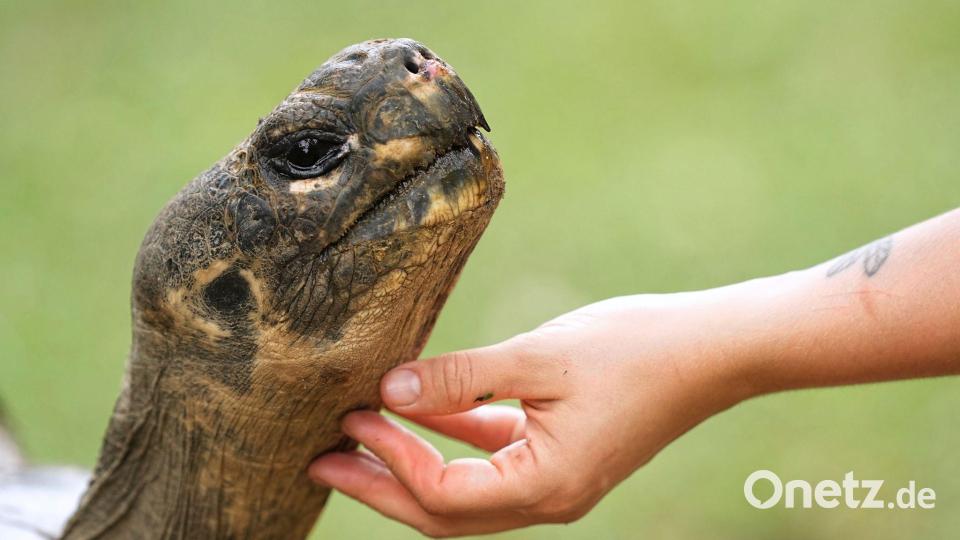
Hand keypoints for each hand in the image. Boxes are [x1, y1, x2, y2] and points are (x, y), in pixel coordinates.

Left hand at [309, 291, 756, 536]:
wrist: (712, 349)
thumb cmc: (637, 349)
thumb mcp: (540, 357)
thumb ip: (462, 376)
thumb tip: (389, 386)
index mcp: (546, 485)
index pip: (443, 493)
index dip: (391, 457)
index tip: (354, 416)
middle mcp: (547, 498)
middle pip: (443, 511)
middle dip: (378, 486)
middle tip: (316, 463)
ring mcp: (554, 480)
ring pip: (462, 489)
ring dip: (409, 464)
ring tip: (353, 439)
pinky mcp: (558, 454)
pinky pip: (490, 457)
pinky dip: (450, 438)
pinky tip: (417, 408)